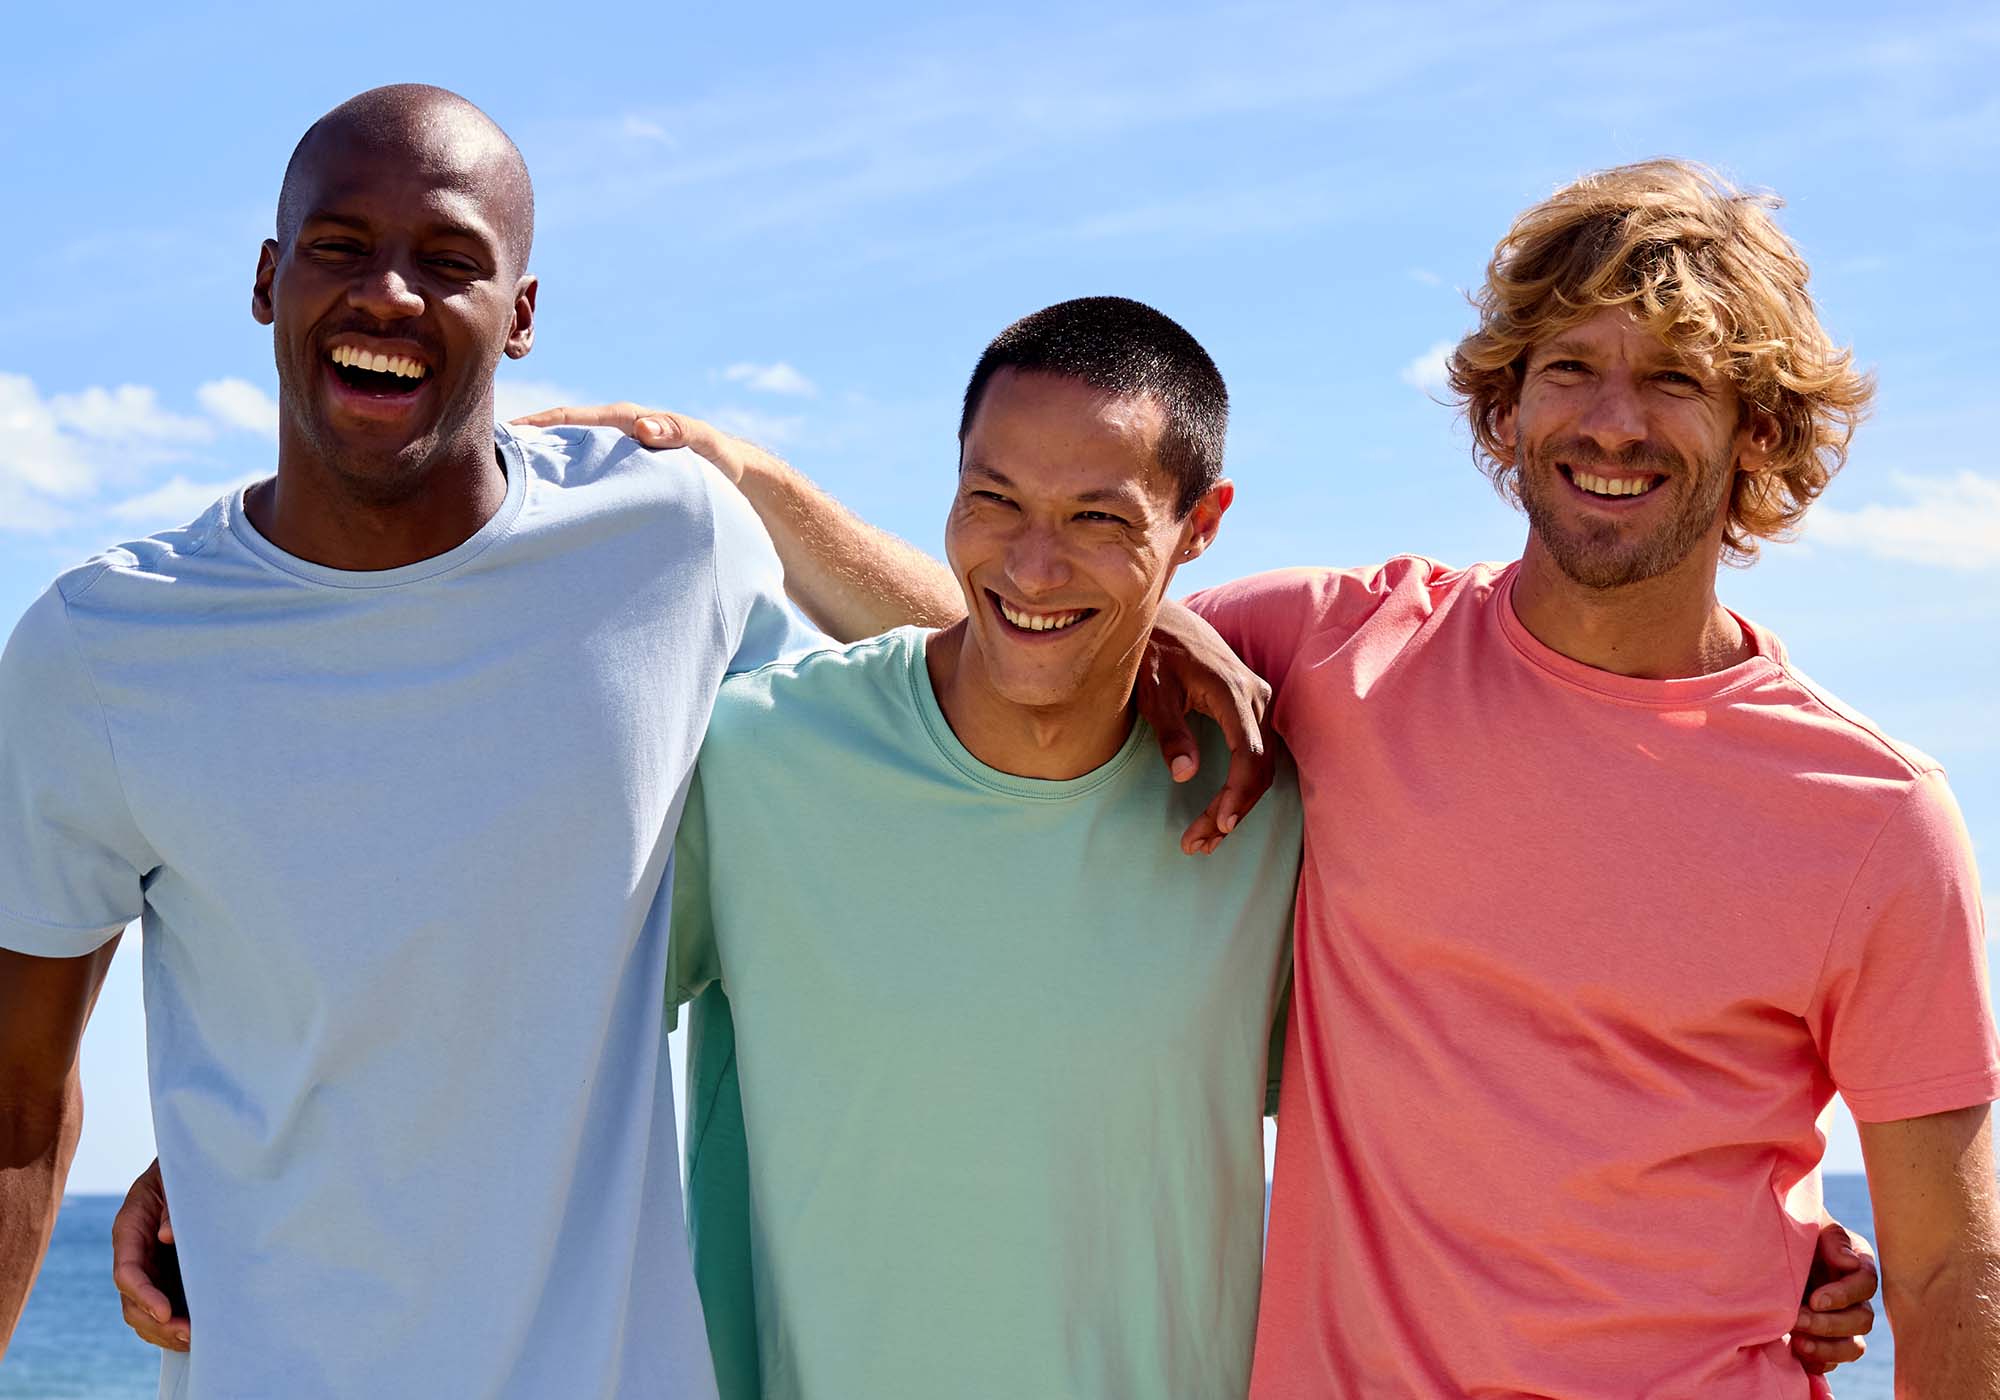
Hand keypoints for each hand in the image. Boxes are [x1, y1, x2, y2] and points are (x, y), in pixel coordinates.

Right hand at [112, 1157, 187, 1351]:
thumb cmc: (180, 1172)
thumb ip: (172, 1206)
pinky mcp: (165, 1276)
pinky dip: (174, 1326)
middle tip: (189, 1335)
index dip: (144, 1295)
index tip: (166, 1312)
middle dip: (157, 1323)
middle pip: (132, 1301)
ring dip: (165, 1332)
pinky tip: (198, 1335)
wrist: (189, 1168)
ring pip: (143, 1312)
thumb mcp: (173, 1180)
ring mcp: (148, 1269)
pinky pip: (161, 1309)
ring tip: (196, 1342)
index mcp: (130, 1230)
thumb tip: (169, 1235)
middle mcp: (134, 1255)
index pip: (127, 1272)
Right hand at [510, 404, 766, 485]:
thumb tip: (642, 426)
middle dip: (524, 440)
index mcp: (628, 421)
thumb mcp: (704, 446)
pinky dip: (557, 479)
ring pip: (566, 455)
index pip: (576, 419)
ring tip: (497, 475)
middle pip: (560, 433)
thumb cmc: (719, 460)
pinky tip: (535, 498)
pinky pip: (579, 472)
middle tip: (482, 450)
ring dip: (536, 461)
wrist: (732, 474)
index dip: (543, 423)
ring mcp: (611, 453)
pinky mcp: (615, 473)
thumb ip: (679, 434)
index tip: (509, 431)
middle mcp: (614, 433)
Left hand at [1134, 601, 1275, 853]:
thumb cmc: (1152, 653)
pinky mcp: (1252, 708)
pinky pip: (1255, 755)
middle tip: (1197, 845)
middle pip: (1259, 768)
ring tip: (1203, 841)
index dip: (1238, 794)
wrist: (1163, 620)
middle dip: (1232, 811)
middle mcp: (1256, 697)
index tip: (1220, 825)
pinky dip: (1239, 788)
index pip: (1249, 754)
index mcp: (1232, 691)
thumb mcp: (1152, 692)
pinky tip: (1217, 815)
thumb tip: (1183, 774)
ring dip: (1236, 806)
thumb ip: (1170, 731)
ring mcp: (1258, 702)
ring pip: (1260, 767)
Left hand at [1789, 1222, 1876, 1373]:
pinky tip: (1796, 1353)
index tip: (1814, 1299)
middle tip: (1797, 1320)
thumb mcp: (1807, 1219)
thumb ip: (1831, 1237)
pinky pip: (1833, 1360)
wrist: (1755, 1244)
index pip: (1866, 1282)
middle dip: (1830, 1324)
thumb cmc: (1785, 1225)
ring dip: (1828, 1348)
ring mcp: (1840, 1319)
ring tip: (1798, 1344)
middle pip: (1862, 1319)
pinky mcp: (1822, 1339)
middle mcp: (1853, 1295)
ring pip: (1854, 1346)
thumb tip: (1849, 1263)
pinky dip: (1819, 1361)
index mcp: (1855, 1262)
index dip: (1844, 1295)